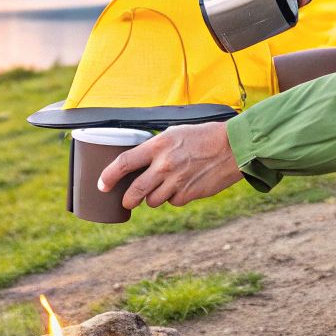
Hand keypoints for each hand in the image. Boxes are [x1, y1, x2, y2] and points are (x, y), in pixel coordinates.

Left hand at [96, 122, 243, 210]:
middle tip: (127, 201)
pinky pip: (173, 202)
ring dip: (153, 198)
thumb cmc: (203, 136)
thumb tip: (138, 163)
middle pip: (134, 191)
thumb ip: (155, 148)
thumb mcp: (174, 133)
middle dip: (127, 200)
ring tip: (164, 186)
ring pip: (153, 201)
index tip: (102, 185)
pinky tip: (184, 185)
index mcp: (157, 145)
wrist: (234, 147)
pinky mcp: (189, 194)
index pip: (124, 163)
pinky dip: (174, 198)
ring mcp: (177, 182)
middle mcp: (164, 165)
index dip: (108, 176)